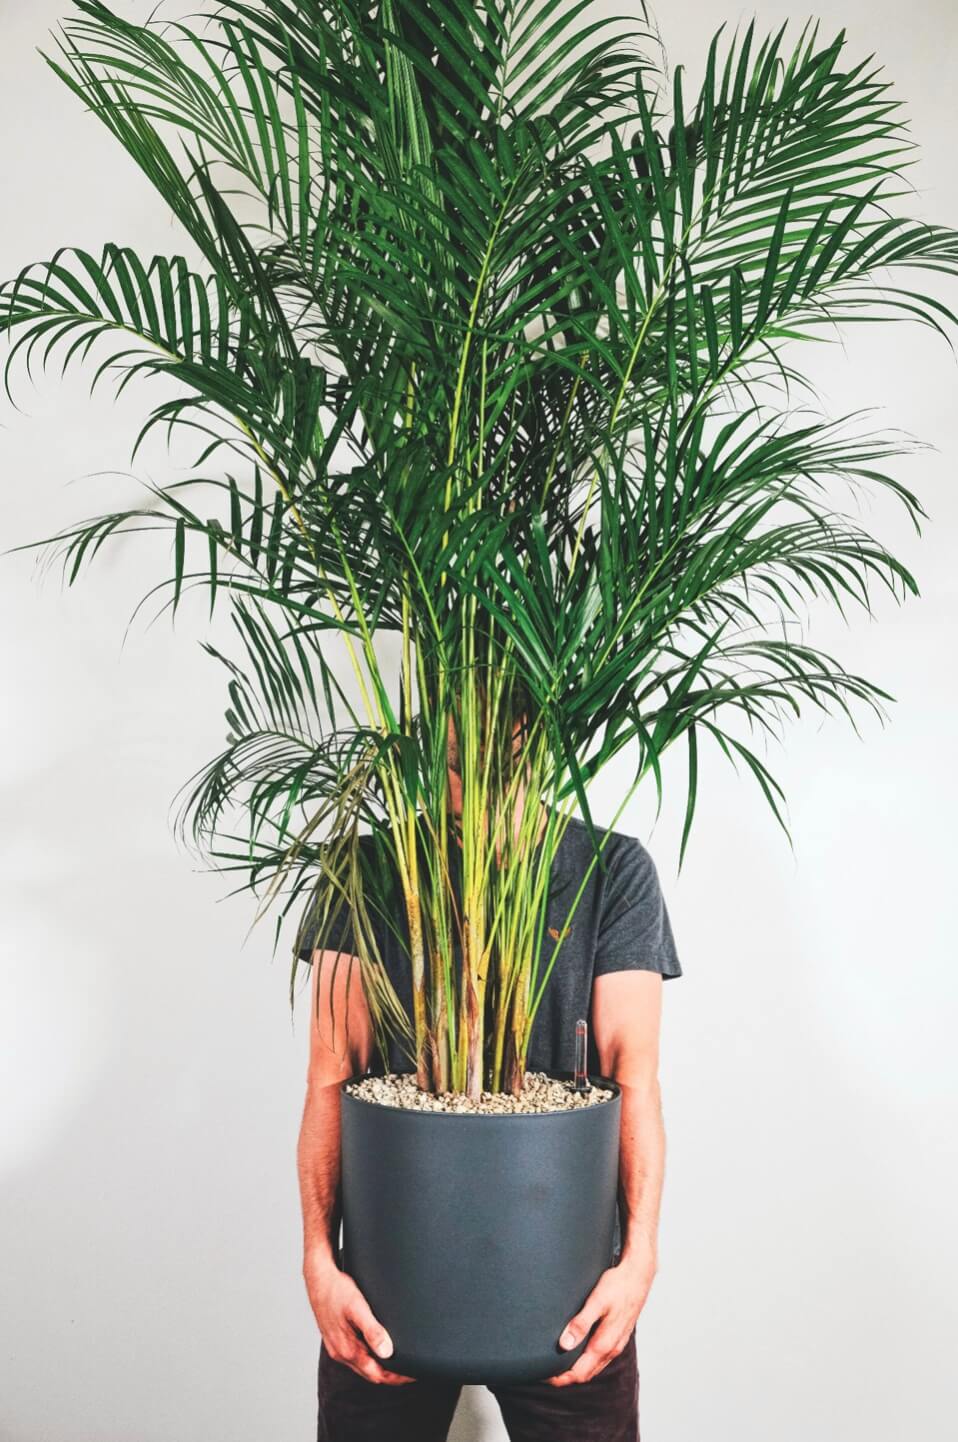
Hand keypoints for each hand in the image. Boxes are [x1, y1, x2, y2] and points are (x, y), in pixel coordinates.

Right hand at [303, 1250, 413, 1384]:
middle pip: (370, 1374)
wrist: (317, 1278)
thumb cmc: (336, 1290)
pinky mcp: (335, 1339)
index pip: (376, 1374)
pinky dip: (369, 1357)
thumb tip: (387, 1352)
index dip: (396, 1378)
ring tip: (398, 1362)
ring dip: (380, 1367)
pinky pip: (355, 1356)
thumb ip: (372, 1330)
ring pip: (362, 1366)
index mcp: (347, 1349)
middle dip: (390, 1375)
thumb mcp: (358, 1307)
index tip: (412, 1375)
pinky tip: (377, 1348)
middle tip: (410, 1370)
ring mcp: (336, 1347)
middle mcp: (340, 1353)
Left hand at [549, 1244, 656, 1386]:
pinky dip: (586, 1361)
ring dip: (576, 1370)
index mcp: (604, 1344)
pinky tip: (576, 1350)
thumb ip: (581, 1323)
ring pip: (593, 1368)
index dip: (561, 1379)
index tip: (544, 1376)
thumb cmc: (617, 1286)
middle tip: (545, 1371)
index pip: (579, 1373)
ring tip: (557, 1363)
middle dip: (565, 1377)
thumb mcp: (597, 1301)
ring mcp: (616, 1344)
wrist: (638, 1276)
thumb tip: (564, 1345)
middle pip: (585, 1374)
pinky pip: (600, 1358)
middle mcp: (611, 1349)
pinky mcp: (618, 1337)